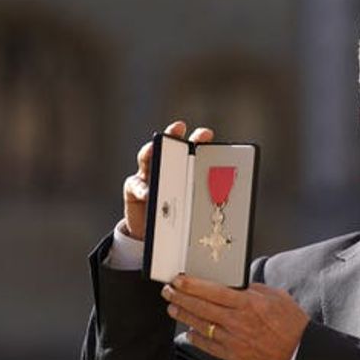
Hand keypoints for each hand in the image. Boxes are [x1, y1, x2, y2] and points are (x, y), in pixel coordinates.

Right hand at [122, 120, 214, 239]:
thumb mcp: (195, 205)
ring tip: (155, 149)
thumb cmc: (181, 215)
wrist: (159, 233)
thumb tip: (225, 195)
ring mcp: (148, 175)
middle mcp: (166, 166)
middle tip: (179, 127)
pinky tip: (148, 194)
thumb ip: (205, 197)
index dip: (198, 139)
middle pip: (169, 146)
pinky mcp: (134, 190)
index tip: (207, 134)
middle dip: (173, 134)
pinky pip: (135, 186)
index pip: (192, 150)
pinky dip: (141, 188)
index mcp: (185, 168)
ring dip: (150, 151)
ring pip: (147, 157)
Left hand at [161, 276, 309, 359]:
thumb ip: (253, 288)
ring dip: (184, 315)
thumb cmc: (291, 323)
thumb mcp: (276, 296)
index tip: (179, 279)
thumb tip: (235, 284)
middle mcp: (238, 321)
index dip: (192, 285)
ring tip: (173, 307)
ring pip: (201, 325)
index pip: (213, 291)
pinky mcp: (233, 355)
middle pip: (201, 307)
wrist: (299, 353)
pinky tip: (189, 330)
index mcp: (249, 303)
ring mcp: (233, 340)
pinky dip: (195, 337)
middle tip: (168, 291)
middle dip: (181, 297)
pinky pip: (208, 345)